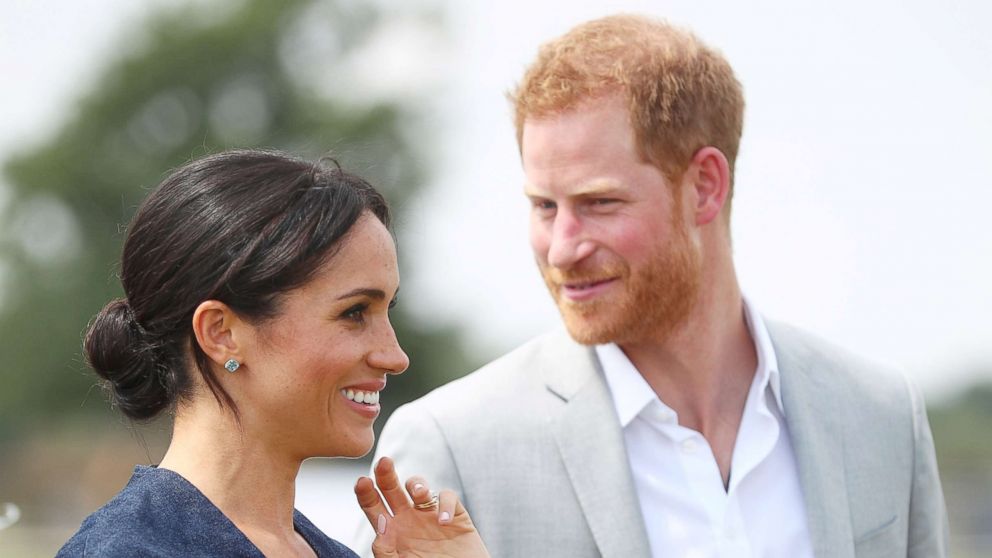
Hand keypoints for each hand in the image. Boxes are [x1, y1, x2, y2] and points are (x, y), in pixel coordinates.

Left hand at [355, 457, 489, 557]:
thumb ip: (386, 552)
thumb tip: (381, 527)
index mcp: (391, 532)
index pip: (373, 506)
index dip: (366, 492)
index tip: (362, 482)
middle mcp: (409, 520)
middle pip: (392, 489)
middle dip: (386, 474)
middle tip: (383, 463)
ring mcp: (430, 515)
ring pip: (419, 487)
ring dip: (416, 484)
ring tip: (417, 493)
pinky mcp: (454, 516)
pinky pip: (447, 497)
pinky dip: (446, 504)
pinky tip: (444, 521)